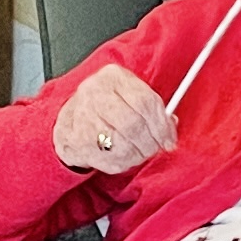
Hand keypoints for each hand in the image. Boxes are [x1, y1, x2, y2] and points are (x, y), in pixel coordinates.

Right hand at [53, 64, 176, 175]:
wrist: (70, 118)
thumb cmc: (107, 106)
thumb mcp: (129, 94)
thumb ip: (152, 107)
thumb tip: (170, 125)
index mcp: (113, 77)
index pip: (145, 101)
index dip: (162, 125)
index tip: (169, 139)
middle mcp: (94, 93)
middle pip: (132, 125)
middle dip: (150, 142)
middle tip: (155, 148)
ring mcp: (82, 117)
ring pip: (122, 145)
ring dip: (137, 154)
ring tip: (139, 152)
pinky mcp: (77, 141)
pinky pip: (109, 159)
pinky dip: (123, 163)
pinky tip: (124, 156)